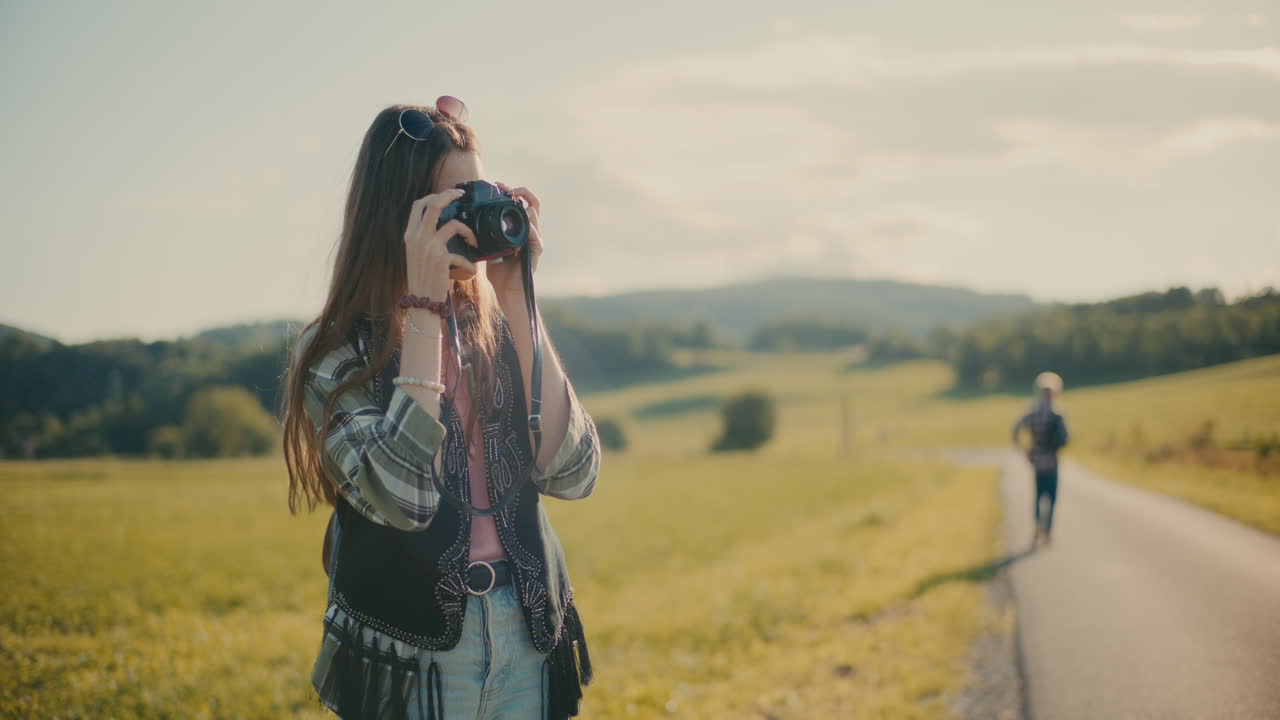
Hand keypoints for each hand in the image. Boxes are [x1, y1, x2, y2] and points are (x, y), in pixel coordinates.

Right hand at [403, 188, 477, 298]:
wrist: (420, 301)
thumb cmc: (422, 277)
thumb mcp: (416, 254)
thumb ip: (424, 238)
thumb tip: (441, 225)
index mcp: (410, 234)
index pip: (418, 205)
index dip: (433, 196)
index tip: (447, 195)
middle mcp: (417, 237)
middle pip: (435, 205)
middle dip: (450, 195)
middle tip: (462, 194)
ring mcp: (429, 247)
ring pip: (454, 224)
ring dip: (469, 232)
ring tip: (473, 242)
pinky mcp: (441, 259)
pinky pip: (462, 254)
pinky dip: (469, 264)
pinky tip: (471, 271)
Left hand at [488, 183, 543, 298]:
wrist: (507, 290)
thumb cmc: (498, 270)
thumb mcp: (487, 245)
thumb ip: (485, 231)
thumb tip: (467, 217)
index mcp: (518, 228)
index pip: (521, 202)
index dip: (512, 191)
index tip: (497, 185)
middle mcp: (529, 231)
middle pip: (533, 203)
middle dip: (521, 191)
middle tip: (506, 188)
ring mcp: (534, 240)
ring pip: (535, 214)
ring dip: (524, 205)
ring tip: (512, 201)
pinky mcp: (535, 251)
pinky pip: (534, 236)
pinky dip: (527, 228)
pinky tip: (517, 223)